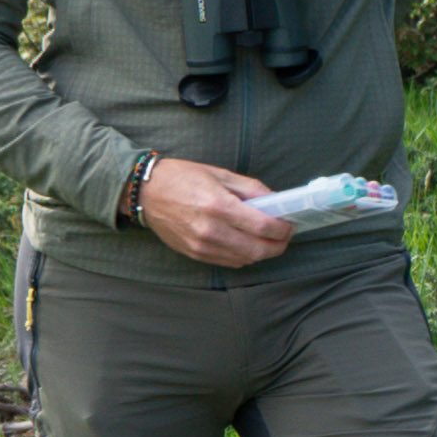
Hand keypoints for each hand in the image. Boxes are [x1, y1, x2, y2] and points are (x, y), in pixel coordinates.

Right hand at [133, 158, 295, 266]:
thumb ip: (251, 188)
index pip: (263, 226)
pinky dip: (244, 256)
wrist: (147, 192)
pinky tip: (247, 245)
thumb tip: (276, 200)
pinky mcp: (195, 255)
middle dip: (277, 246)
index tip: (289, 225)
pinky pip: (229, 263)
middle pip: (257, 250)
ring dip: (262, 253)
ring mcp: (202, 246)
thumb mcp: (220, 174)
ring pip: (245, 260)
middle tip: (284, 237)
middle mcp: (211, 230)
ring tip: (268, 240)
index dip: (282, 229)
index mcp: (219, 206)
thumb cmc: (183, 177)